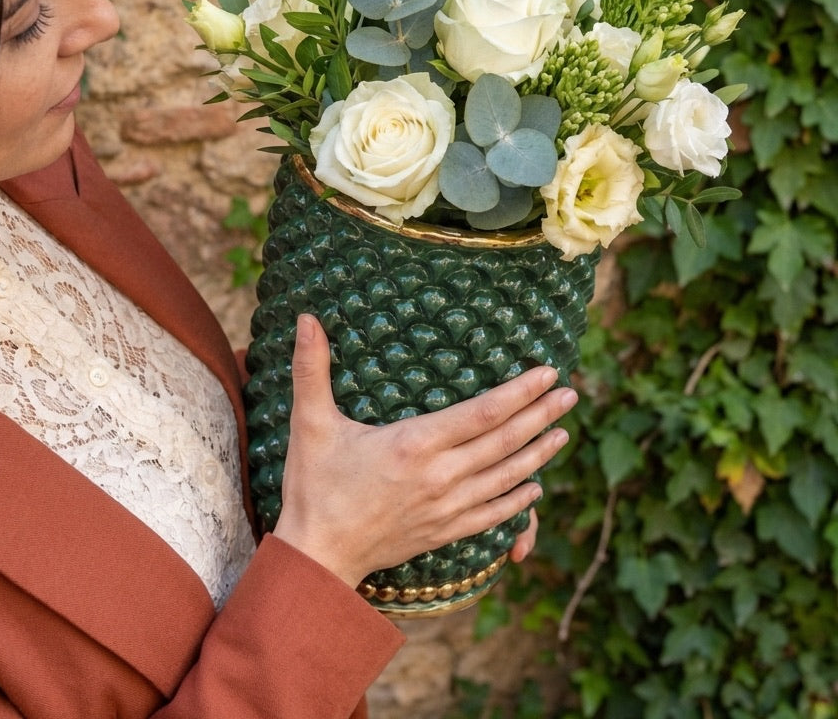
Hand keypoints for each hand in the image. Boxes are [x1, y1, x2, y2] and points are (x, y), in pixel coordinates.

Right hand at [271, 314, 577, 586]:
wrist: (318, 556)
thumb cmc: (314, 486)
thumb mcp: (311, 423)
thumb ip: (312, 369)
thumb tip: (306, 318)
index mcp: (414, 444)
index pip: (483, 413)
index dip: (520, 392)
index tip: (547, 373)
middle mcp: (440, 476)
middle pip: (504, 442)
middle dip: (541, 416)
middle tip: (569, 394)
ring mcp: (446, 508)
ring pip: (506, 478)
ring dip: (538, 454)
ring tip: (563, 432)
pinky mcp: (443, 531)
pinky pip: (493, 514)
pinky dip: (519, 501)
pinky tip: (536, 488)